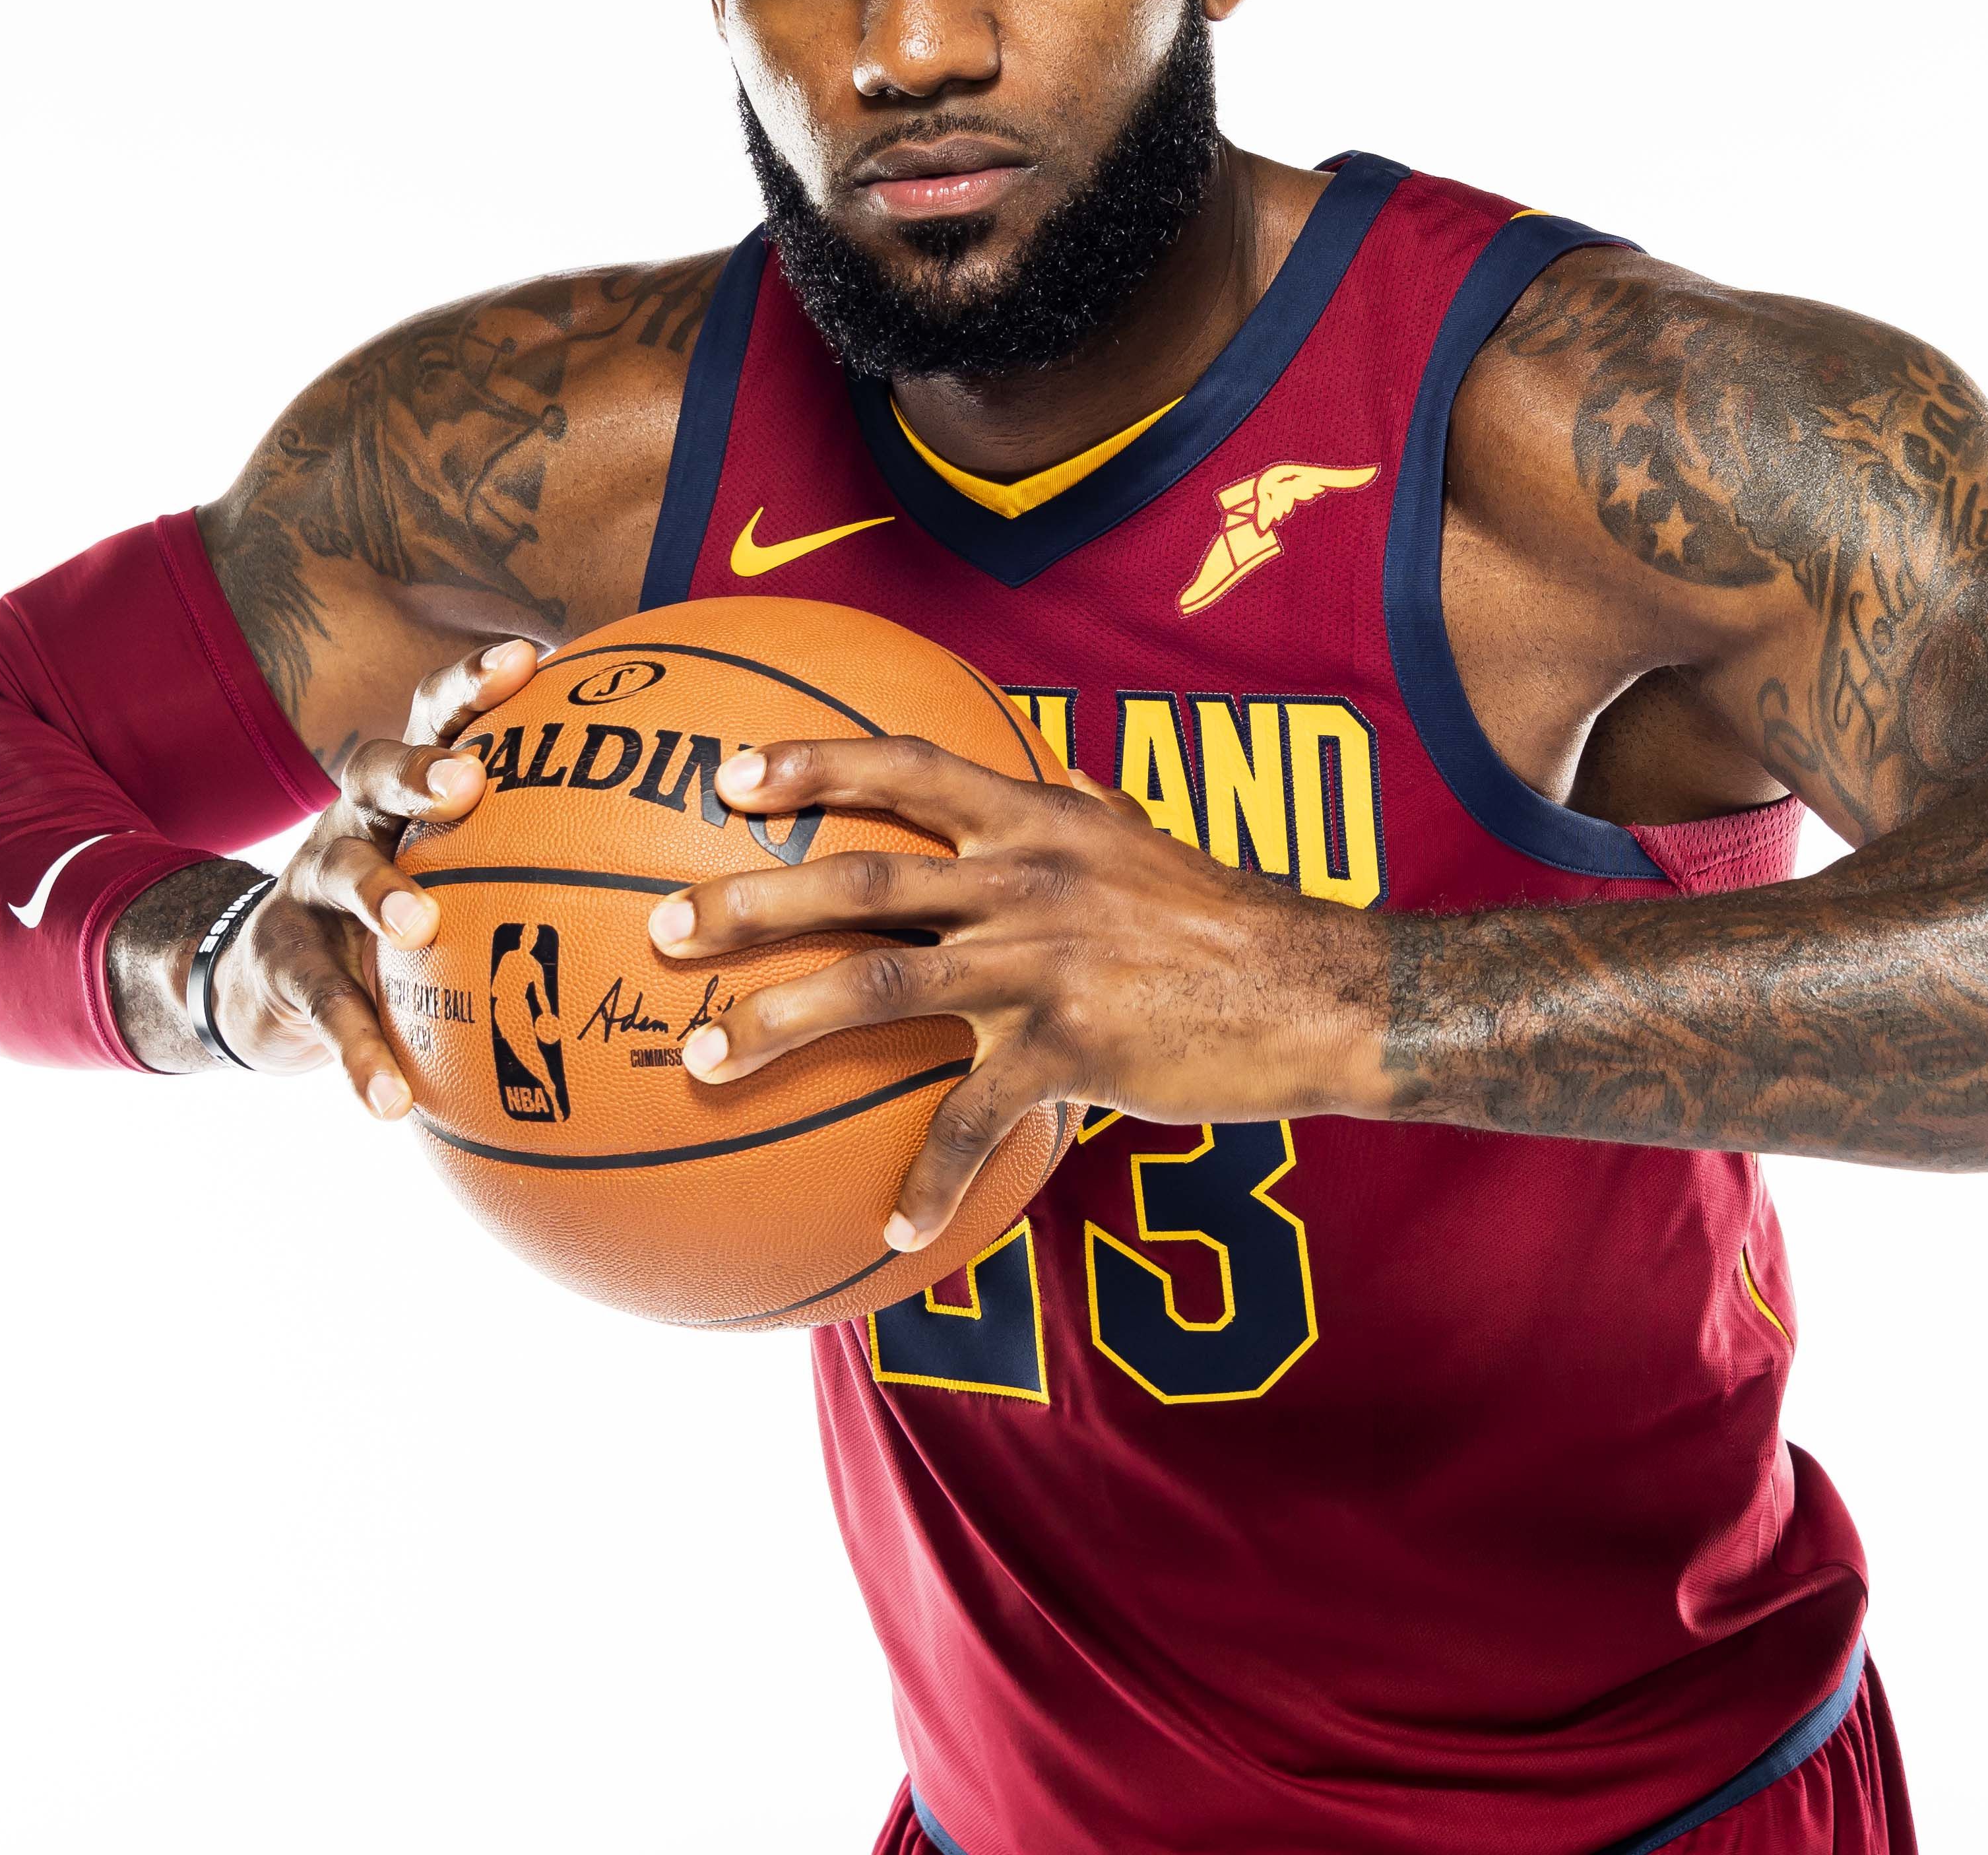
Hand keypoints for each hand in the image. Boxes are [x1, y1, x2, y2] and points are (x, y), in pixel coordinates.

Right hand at [192, 637, 539, 1114]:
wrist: (269, 979)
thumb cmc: (402, 908)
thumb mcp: (454, 866)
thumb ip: (542, 850)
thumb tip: (680, 852)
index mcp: (407, 790)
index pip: (439, 717)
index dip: (476, 683)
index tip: (532, 659)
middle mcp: (356, 818)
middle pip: (374, 767)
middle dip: (420, 768)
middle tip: (468, 783)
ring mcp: (311, 887)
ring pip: (341, 870)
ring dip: (381, 892)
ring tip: (418, 922)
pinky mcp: (283, 964)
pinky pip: (324, 1005)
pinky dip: (358, 1052)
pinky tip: (391, 1102)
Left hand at [643, 737, 1393, 1251]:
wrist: (1326, 994)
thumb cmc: (1234, 925)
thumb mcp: (1149, 843)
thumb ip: (1082, 810)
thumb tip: (1045, 770)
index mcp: (1040, 819)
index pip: (907, 764)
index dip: (814, 762)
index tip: (728, 773)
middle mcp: (1029, 876)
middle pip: (858, 877)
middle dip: (747, 899)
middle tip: (660, 926)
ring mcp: (1045, 961)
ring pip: (878, 984)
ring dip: (776, 1024)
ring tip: (702, 1060)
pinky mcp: (1073, 1048)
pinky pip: (972, 1118)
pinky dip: (927, 1176)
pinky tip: (890, 1225)